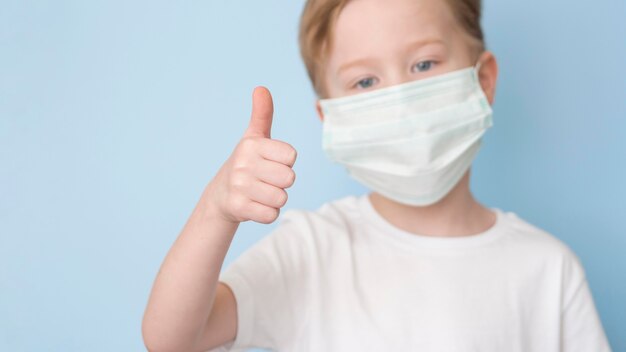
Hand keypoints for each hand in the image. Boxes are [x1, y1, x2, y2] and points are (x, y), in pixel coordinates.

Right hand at [206, 86, 296, 223]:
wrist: (220, 195)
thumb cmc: (246, 163)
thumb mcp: (254, 138)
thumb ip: (262, 114)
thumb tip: (261, 88)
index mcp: (252, 145)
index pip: (291, 157)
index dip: (285, 162)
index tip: (270, 162)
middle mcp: (243, 164)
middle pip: (289, 178)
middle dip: (281, 182)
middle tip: (265, 180)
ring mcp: (239, 186)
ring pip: (281, 198)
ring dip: (275, 199)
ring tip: (260, 192)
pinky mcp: (239, 207)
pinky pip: (271, 214)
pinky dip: (267, 213)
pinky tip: (255, 205)